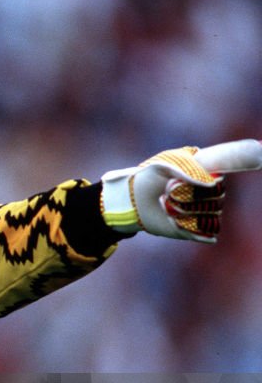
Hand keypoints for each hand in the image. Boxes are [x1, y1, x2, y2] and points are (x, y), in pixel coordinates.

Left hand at [100, 139, 261, 242]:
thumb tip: (212, 183)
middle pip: (220, 193)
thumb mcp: (163, 166)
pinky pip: (207, 232)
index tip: (261, 150)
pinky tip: (175, 222)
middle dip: (193, 194)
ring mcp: (205, 210)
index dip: (248, 157)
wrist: (132, 202)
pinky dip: (189, 228)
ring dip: (187, 210)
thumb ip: (188, 168)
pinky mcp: (197, 229)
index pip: (233, 163)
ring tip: (169, 206)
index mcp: (207, 170)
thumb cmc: (148, 179)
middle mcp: (210, 190)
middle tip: (169, 191)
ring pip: (213, 213)